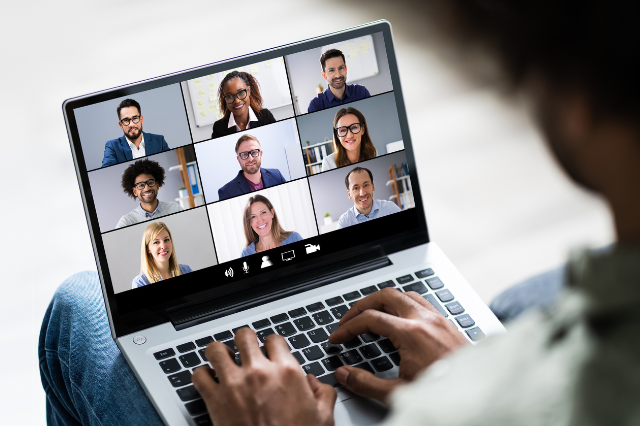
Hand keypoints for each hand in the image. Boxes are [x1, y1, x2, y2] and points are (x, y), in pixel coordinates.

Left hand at [192, 328, 336, 425]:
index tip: (269, 352)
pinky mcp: (215, 400)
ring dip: (220, 353)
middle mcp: (259, 372)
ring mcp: (234, 384)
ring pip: (217, 349)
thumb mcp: (323, 418)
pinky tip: (209, 380)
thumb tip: (314, 383)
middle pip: (244, 336)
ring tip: (223, 360)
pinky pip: (199, 375)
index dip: (272, 345)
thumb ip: (322, 394)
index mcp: (287, 372)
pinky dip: (202, 375)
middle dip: (244, 342)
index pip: (274, 339)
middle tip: (245, 351)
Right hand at [328, 288, 467, 401]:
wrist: (477, 393)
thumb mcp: (399, 393)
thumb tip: (344, 374)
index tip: (338, 337)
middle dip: (362, 305)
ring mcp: (438, 319)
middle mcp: (425, 320)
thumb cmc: (445, 393)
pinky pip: (421, 301)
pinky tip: (399, 317)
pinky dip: (403, 304)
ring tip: (371, 314)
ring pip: (404, 294)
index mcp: (411, 334)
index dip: (348, 327)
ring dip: (383, 301)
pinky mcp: (447, 323)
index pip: (370, 319)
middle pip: (385, 296)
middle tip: (349, 319)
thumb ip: (367, 383)